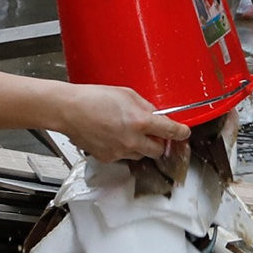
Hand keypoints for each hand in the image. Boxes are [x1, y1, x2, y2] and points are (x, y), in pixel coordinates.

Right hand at [50, 82, 190, 164]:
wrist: (68, 110)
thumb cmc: (93, 98)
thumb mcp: (127, 94)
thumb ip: (145, 106)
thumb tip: (155, 114)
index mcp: (140, 121)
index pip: (170, 131)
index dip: (180, 132)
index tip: (183, 132)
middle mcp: (132, 140)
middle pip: (158, 150)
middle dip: (159, 142)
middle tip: (154, 132)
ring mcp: (120, 151)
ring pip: (141, 154)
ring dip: (141, 146)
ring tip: (128, 132)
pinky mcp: (108, 158)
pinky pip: (123, 156)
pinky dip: (124, 148)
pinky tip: (114, 136)